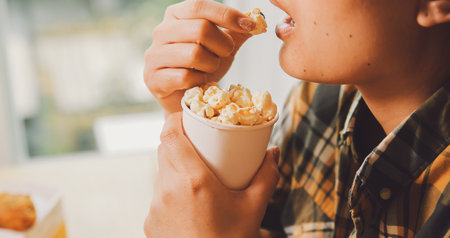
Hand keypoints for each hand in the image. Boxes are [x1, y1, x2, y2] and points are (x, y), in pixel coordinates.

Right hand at [144, 0, 254, 113]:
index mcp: (176, 15)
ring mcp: (154, 55)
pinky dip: (198, 81)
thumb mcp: (222, 45)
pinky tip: (198, 82)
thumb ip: (237, 32)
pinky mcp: (154, 78)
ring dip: (211, 64)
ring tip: (210, 68)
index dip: (227, 14)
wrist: (185, 97)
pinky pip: (184, 77)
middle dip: (223, 44)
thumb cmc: (202, 67)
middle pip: (200, 28)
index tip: (249, 25)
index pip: (200, 6)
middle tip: (227, 53)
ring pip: (194, 54)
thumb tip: (258, 20)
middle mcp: (161, 31)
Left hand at [144, 113, 279, 237]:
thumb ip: (266, 176)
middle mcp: (167, 189)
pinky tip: (191, 202)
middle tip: (201, 143)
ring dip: (176, 165)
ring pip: (161, 172)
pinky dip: (173, 189)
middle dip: (181, 141)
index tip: (190, 116)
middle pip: (165, 149)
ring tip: (198, 173)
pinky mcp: (150, 223)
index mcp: (192, 180)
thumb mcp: (255, 208)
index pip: (170, 133)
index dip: (177, 118)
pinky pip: (159, 195)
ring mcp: (155, 207)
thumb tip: (273, 152)